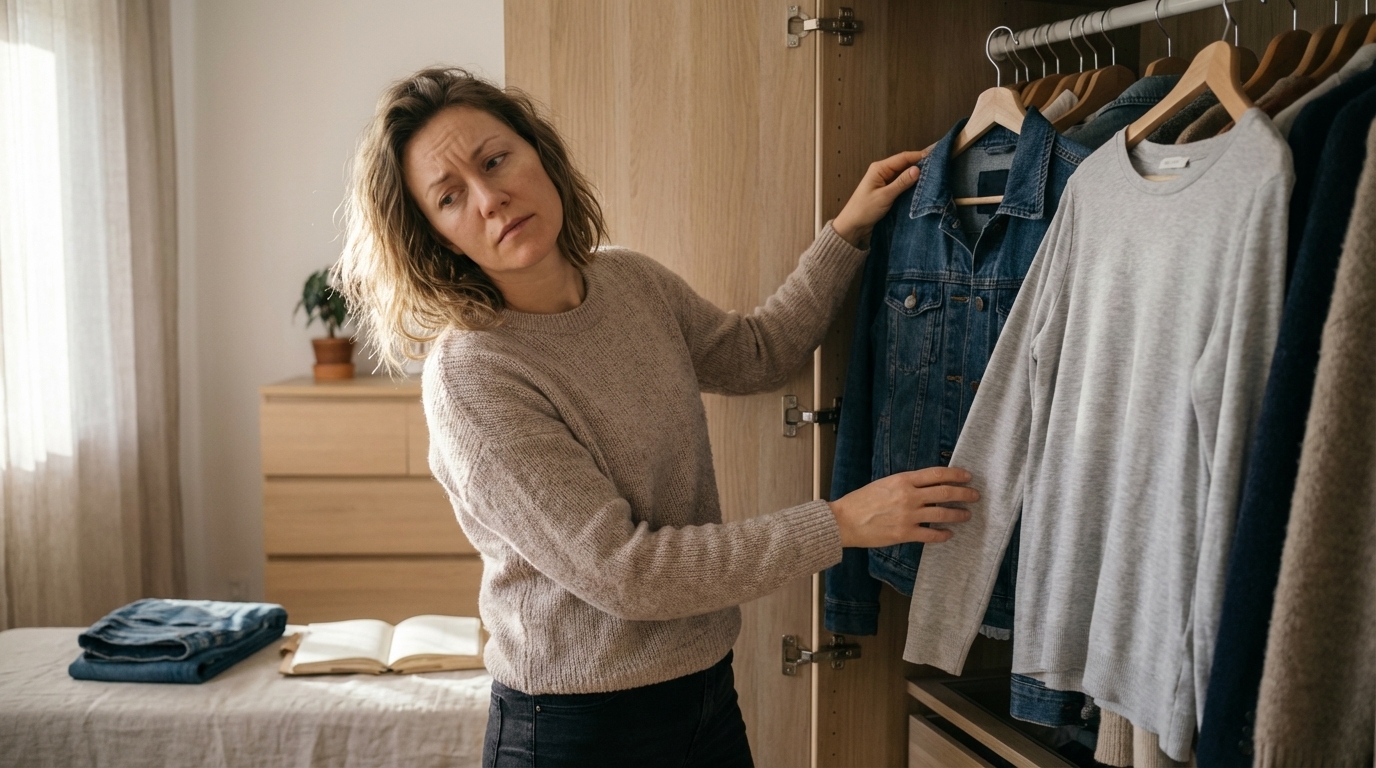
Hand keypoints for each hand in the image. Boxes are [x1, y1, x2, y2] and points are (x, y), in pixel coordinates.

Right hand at [828, 467, 977, 547]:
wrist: (845, 520)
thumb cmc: (861, 501)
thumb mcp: (885, 483)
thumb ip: (906, 484)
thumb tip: (927, 486)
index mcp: (903, 480)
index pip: (937, 474)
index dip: (956, 475)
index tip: (967, 476)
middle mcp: (909, 496)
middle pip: (945, 492)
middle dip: (964, 494)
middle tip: (975, 495)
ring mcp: (908, 515)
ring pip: (942, 513)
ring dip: (958, 514)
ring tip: (966, 515)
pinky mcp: (905, 533)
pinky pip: (931, 534)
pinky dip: (943, 534)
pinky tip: (948, 534)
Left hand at [832, 149, 929, 248]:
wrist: (853, 226)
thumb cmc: (864, 210)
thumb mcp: (885, 196)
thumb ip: (901, 183)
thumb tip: (918, 169)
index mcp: (879, 168)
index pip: (902, 157)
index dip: (919, 156)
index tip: (935, 157)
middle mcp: (883, 172)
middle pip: (905, 164)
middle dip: (919, 165)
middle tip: (937, 168)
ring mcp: (885, 181)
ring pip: (904, 174)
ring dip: (916, 176)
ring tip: (933, 176)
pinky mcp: (888, 191)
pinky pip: (902, 184)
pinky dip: (911, 185)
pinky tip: (921, 187)